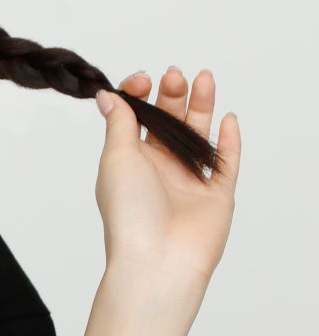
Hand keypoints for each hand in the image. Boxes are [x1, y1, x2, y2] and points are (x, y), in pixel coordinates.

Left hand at [95, 66, 240, 288]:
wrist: (158, 259)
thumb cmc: (129, 213)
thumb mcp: (117, 158)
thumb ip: (118, 124)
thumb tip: (106, 95)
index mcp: (130, 162)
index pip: (137, 120)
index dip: (140, 96)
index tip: (144, 81)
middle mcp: (159, 170)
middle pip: (169, 123)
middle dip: (172, 96)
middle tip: (174, 76)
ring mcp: (189, 182)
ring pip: (199, 136)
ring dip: (202, 107)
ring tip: (203, 79)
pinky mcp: (216, 196)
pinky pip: (226, 164)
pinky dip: (229, 141)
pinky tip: (228, 118)